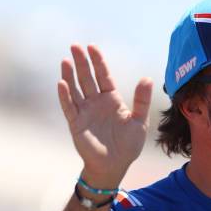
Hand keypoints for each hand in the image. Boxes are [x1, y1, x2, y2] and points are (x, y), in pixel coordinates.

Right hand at [57, 44, 152, 186]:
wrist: (115, 165)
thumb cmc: (129, 145)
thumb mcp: (139, 121)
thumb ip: (142, 100)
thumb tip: (147, 78)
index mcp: (112, 99)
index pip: (103, 76)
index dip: (98, 62)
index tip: (92, 47)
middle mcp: (96, 102)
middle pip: (87, 78)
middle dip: (81, 62)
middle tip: (75, 46)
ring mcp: (85, 111)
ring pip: (75, 89)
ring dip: (70, 75)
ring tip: (66, 60)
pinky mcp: (76, 123)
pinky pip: (69, 107)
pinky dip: (65, 95)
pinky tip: (62, 83)